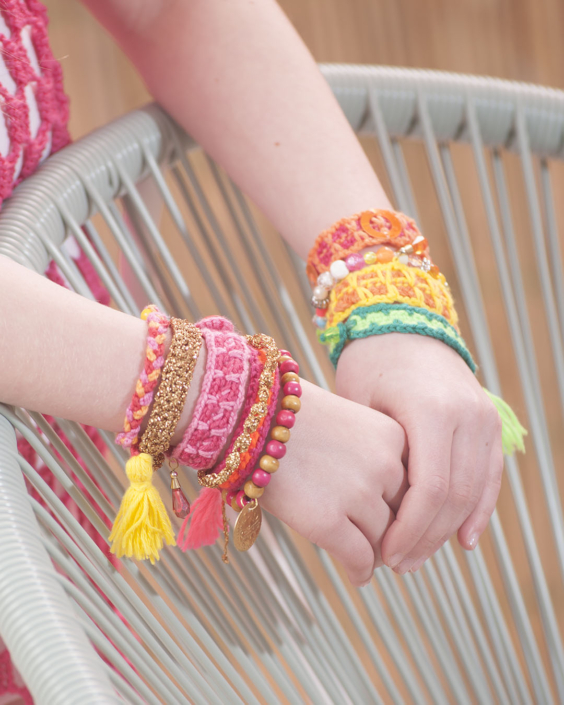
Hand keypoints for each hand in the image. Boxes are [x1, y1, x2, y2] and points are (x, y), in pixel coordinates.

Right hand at [260, 379, 407, 586]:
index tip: (403, 525)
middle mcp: (384, 465)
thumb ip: (376, 458)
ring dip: (375, 554)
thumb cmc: (295, 420)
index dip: (408, 509)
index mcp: (394, 437)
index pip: (416, 486)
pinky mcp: (327, 521)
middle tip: (387, 550)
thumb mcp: (352, 424)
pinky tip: (357, 576)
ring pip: (383, 542)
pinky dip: (360, 572)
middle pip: (403, 516)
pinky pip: (359, 559)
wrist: (248, 416)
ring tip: (367, 561)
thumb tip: (392, 508)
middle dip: (394, 535)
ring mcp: (357, 494)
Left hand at [335, 333, 502, 574]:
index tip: (385, 554)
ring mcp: (484, 417)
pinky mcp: (489, 421)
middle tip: (398, 564)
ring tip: (419, 556)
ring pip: (474, 491)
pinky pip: (490, 474)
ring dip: (448, 530)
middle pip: (454, 497)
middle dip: (426, 537)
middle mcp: (466, 415)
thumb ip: (373, 457)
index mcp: (431, 410)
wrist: (402, 323)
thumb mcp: (360, 406)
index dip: (409, 530)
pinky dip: (479, 509)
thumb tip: (368, 519)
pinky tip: (463, 539)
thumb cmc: (368, 364)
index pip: (430, 490)